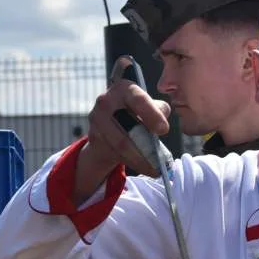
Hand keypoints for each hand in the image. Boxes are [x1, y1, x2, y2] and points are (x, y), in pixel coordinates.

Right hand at [72, 60, 171, 201]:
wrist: (109, 124)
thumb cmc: (136, 112)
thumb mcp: (149, 105)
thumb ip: (158, 108)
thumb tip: (163, 117)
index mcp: (124, 88)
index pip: (139, 99)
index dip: (152, 115)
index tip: (164, 130)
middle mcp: (107, 100)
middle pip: (127, 126)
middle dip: (146, 145)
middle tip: (162, 160)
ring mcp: (97, 118)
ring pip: (121, 143)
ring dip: (140, 159)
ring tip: (156, 170)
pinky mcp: (93, 136)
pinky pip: (114, 152)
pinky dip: (132, 162)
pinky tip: (145, 168)